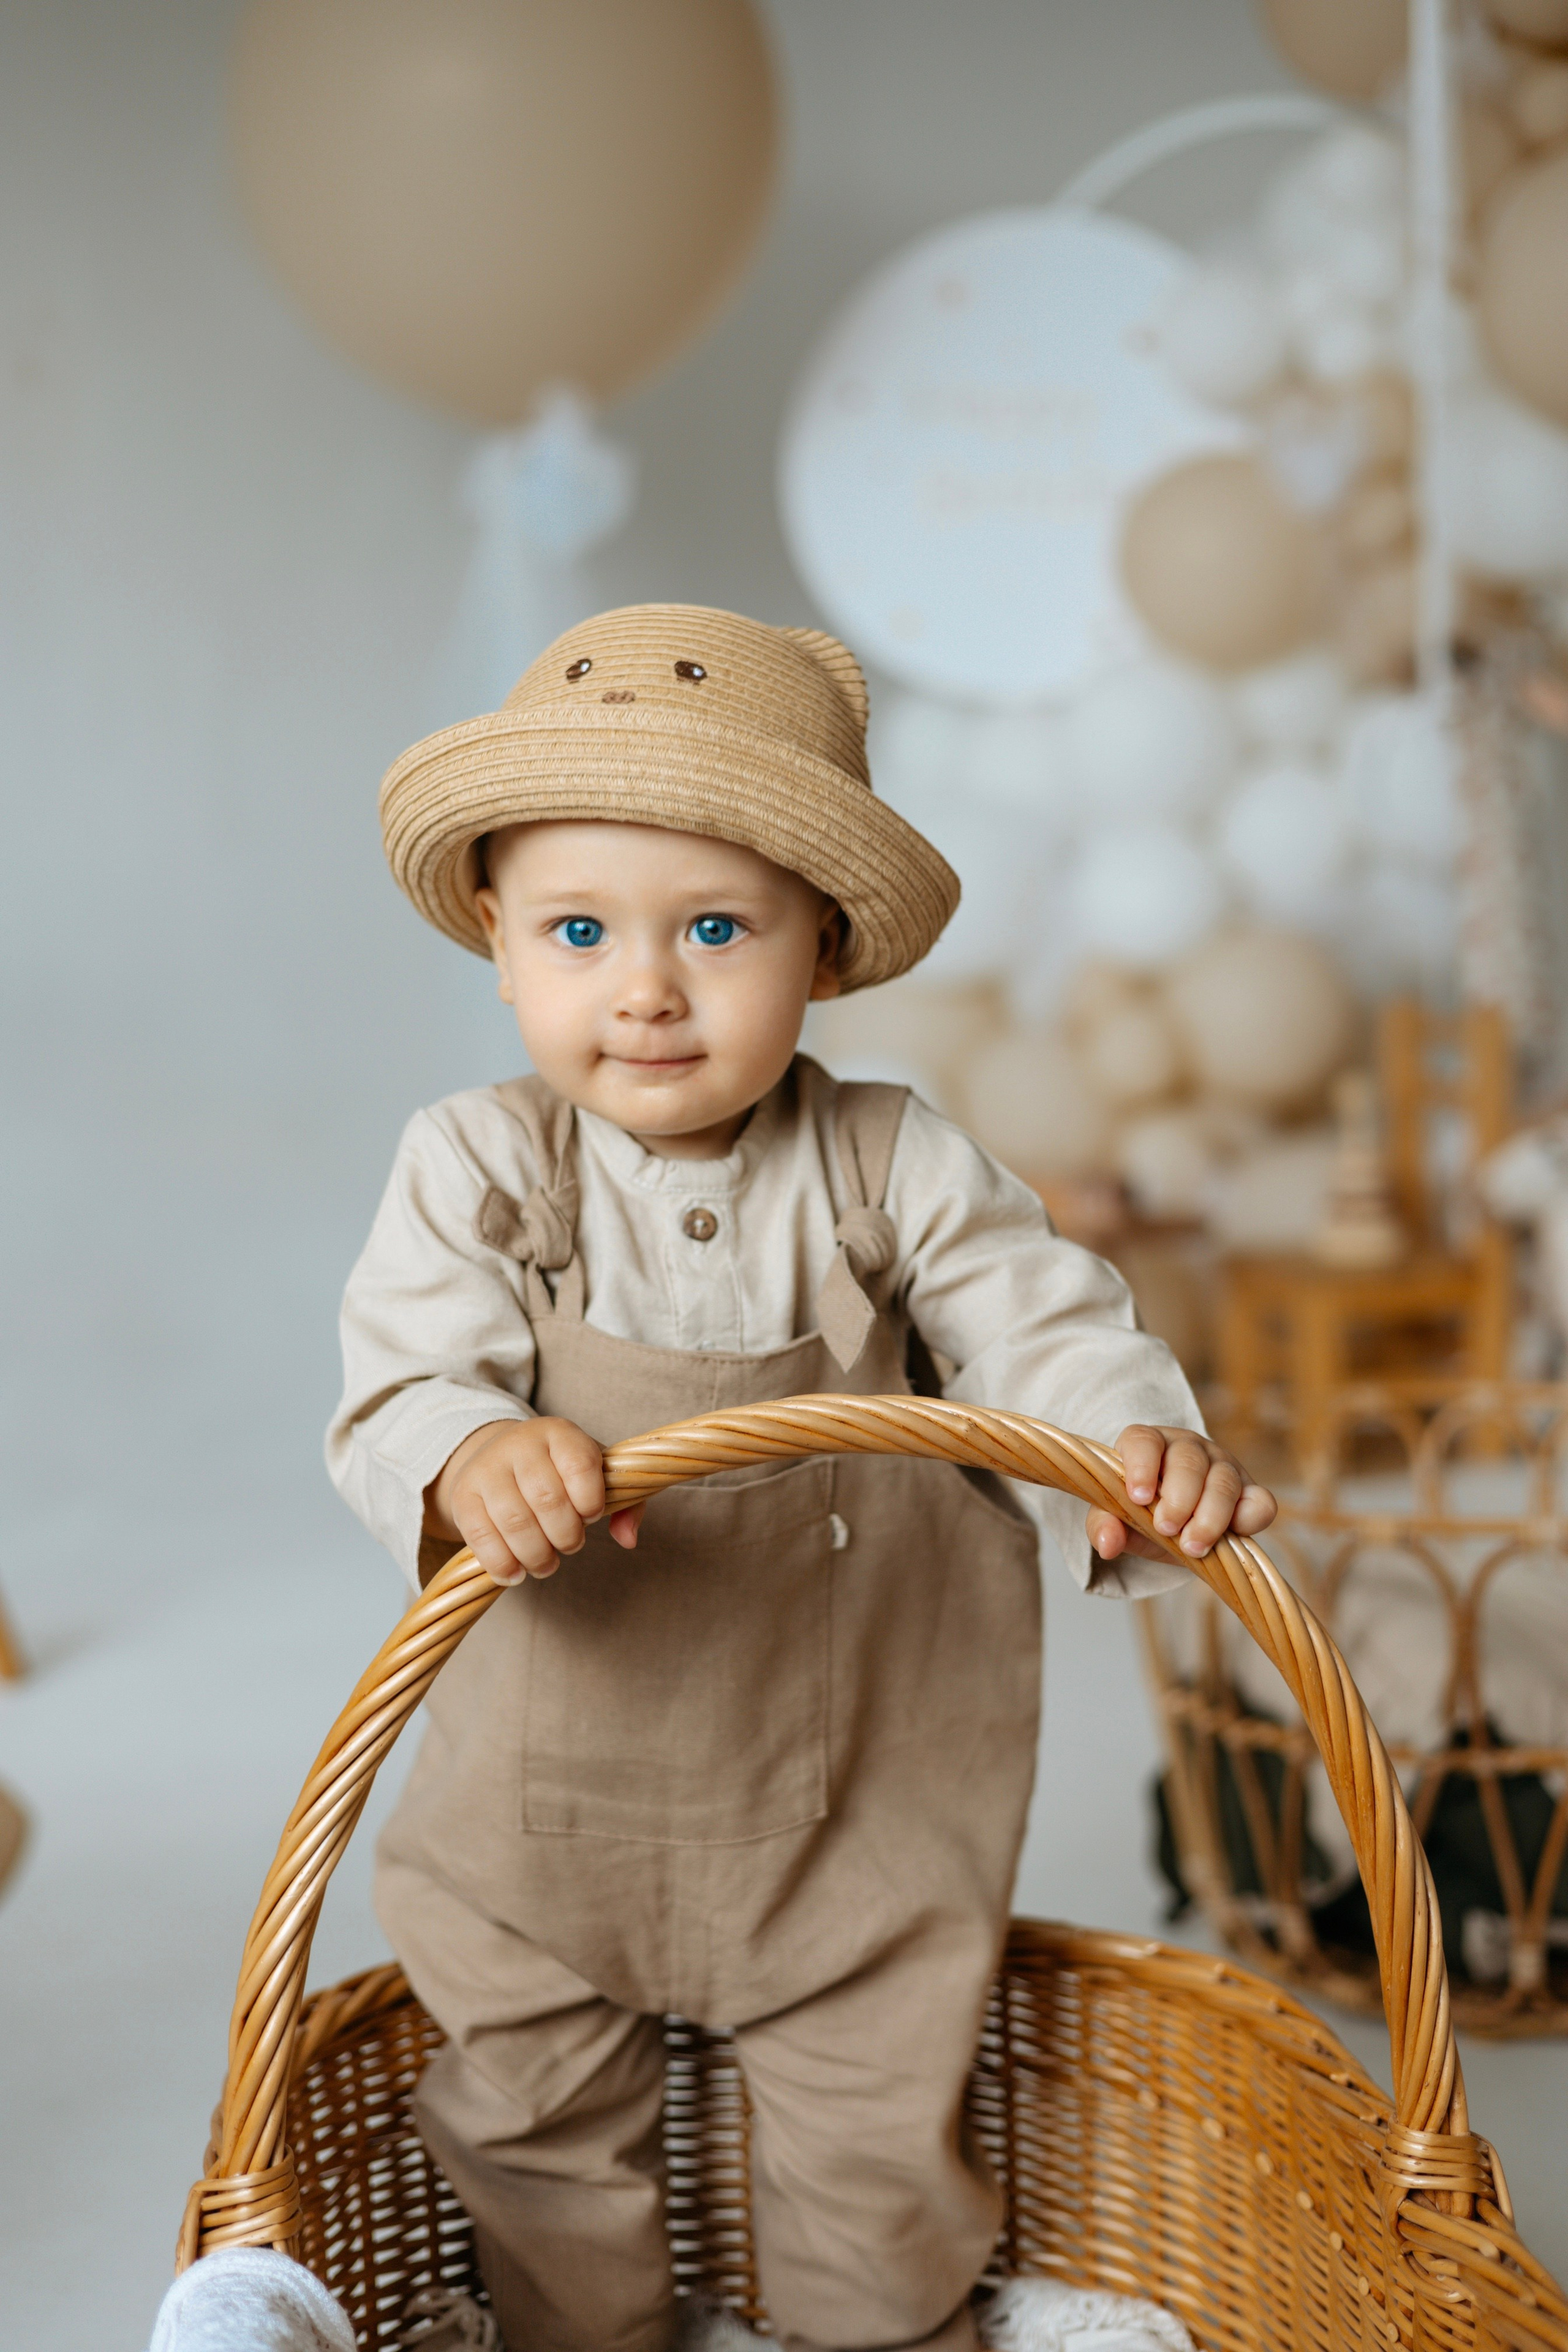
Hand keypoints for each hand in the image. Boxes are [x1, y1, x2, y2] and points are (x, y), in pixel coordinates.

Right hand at [425, 1417, 644, 1586]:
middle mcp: (520, 1444)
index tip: (592, 1515)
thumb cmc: (559, 1472)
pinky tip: (515, 1574)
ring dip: (536, 1555)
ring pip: (514, 1521)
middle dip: (566, 1536)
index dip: (591, 1499)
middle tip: (570, 1546)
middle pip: (548, 1499)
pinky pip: (480, 1535)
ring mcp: (487, 1468)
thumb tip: (628, 1539)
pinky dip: (501, 1563)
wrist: (501, 1457)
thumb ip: (626, 1503)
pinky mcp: (463, 1495)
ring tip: (546, 1564)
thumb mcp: (596, 1474)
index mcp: (559, 1433)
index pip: (580, 1464)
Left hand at [1086, 1425, 1274, 1565]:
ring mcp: (1222, 1466)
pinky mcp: (1250, 1491)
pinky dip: (1251, 1518)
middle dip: (1178, 1499)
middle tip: (1166, 1529)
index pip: (1144, 1441)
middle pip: (1188, 1462)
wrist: (1173, 1525)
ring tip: (1192, 1546)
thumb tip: (1107, 1544)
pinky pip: (1261, 1501)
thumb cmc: (1140, 1512)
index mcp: (1148, 1444)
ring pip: (1223, 1481)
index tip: (1139, 1497)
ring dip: (1209, 1516)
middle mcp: (1187, 1448)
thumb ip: (1104, 1525)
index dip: (1141, 1465)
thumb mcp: (1117, 1518)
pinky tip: (1234, 1534)